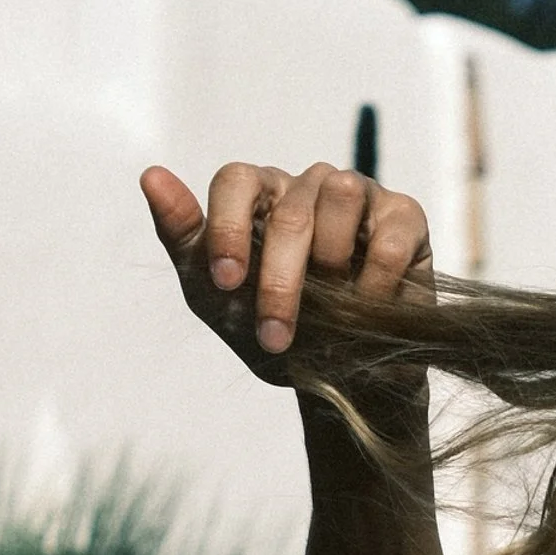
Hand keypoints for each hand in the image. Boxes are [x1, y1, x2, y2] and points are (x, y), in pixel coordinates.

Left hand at [143, 160, 433, 373]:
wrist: (345, 380)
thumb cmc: (280, 332)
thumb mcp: (217, 296)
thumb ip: (184, 238)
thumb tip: (150, 174)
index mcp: (260, 196)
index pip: (236, 180)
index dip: (228, 228)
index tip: (226, 282)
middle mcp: (308, 185)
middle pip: (289, 207)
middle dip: (279, 280)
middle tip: (275, 336)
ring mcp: (360, 194)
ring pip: (340, 196)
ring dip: (331, 263)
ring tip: (333, 307)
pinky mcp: (406, 216)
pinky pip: (389, 234)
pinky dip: (375, 279)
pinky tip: (369, 307)